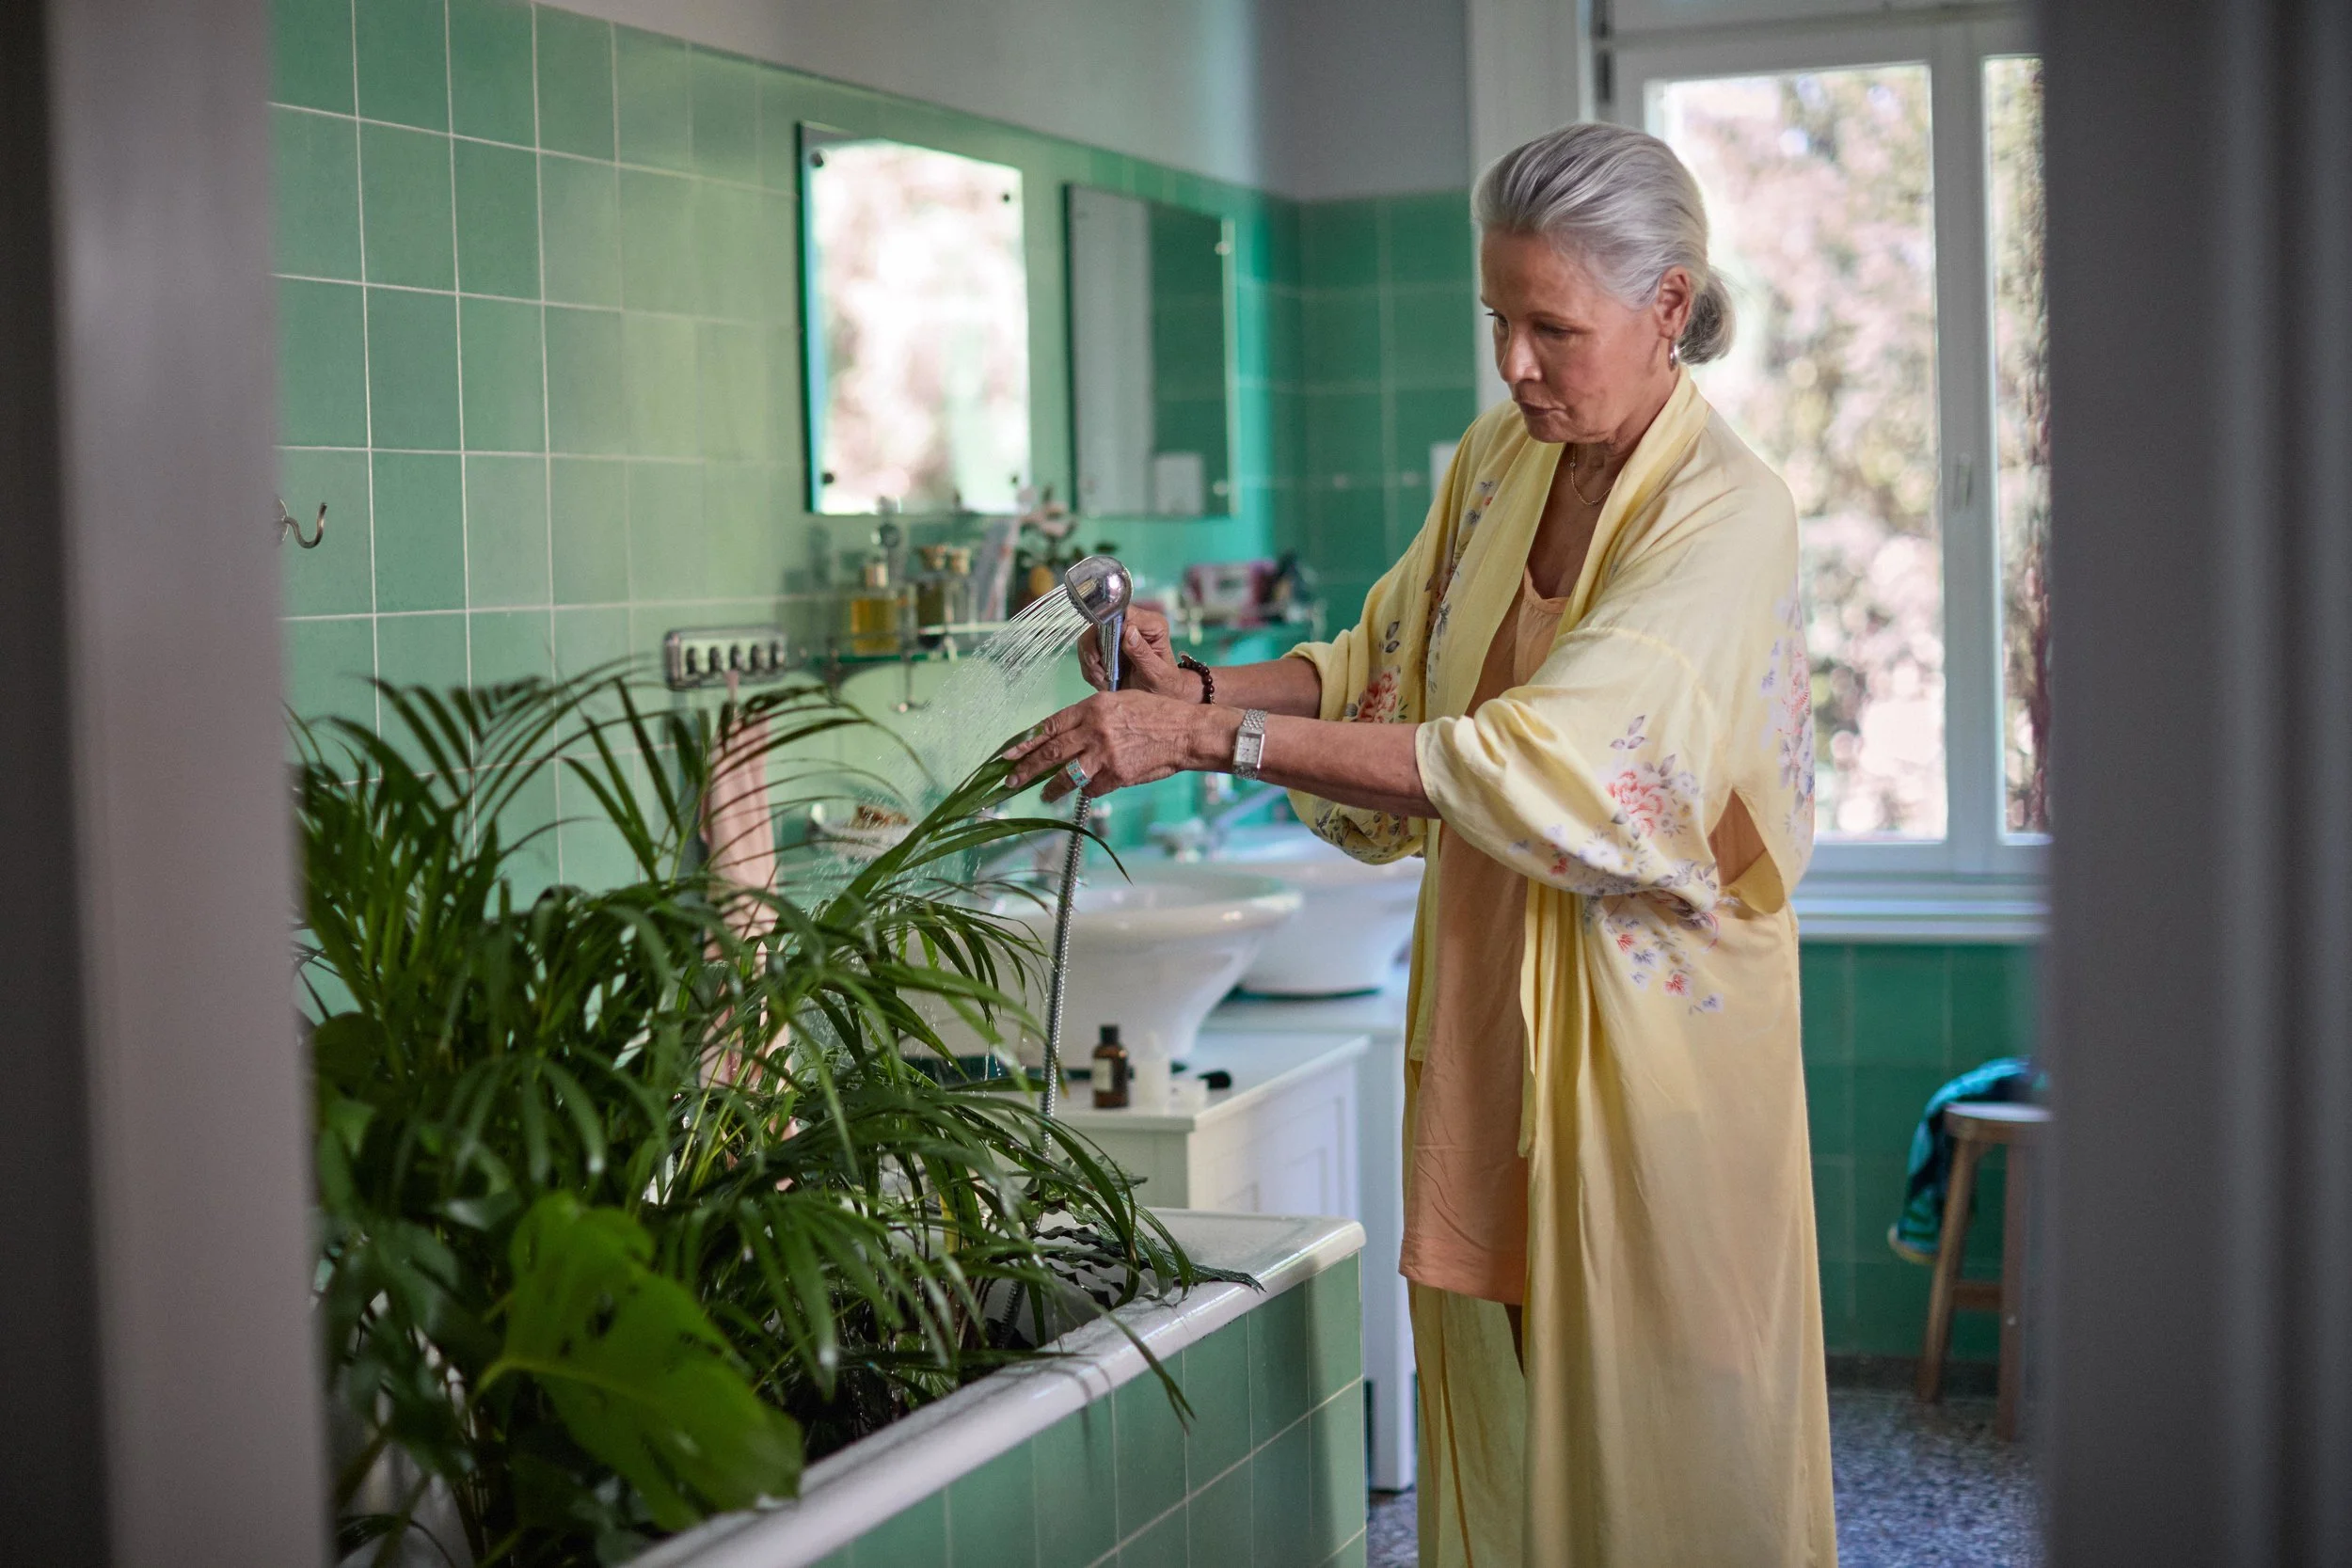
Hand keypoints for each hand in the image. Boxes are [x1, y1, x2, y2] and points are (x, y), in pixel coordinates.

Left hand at [1003, 691, 1238, 802]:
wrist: (1186, 731)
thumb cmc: (1156, 713)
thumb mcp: (1120, 700)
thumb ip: (1092, 714)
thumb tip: (1067, 733)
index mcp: (1092, 708)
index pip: (1049, 726)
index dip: (1026, 742)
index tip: (1009, 754)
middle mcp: (1095, 730)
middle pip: (1051, 752)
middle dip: (1027, 769)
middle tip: (1011, 780)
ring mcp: (1105, 754)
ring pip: (1066, 775)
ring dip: (1051, 788)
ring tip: (1042, 794)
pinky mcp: (1118, 775)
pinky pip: (1093, 788)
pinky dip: (1088, 790)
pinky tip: (1087, 790)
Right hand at [1077, 606, 1199, 700]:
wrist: (1158, 696)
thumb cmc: (1164, 686)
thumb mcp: (1156, 674)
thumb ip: (1143, 653)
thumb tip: (1129, 632)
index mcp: (1153, 625)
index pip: (1124, 613)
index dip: (1108, 630)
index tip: (1103, 655)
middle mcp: (1135, 623)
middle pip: (1101, 622)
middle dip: (1094, 648)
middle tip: (1098, 669)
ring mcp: (1119, 633)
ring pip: (1090, 635)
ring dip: (1090, 659)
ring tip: (1102, 677)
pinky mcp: (1107, 644)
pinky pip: (1087, 650)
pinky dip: (1090, 667)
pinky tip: (1101, 678)